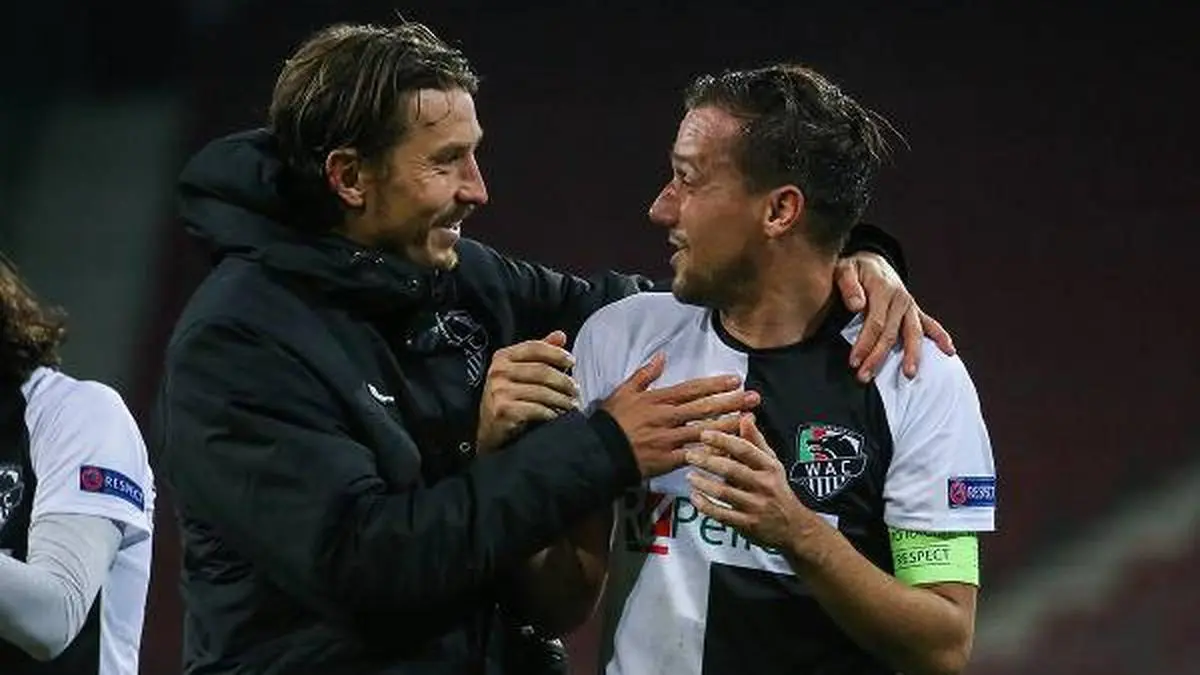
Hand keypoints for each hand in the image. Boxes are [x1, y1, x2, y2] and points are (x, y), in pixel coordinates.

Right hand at [477, 330, 578, 453]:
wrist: (490, 431)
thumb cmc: (510, 398)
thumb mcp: (521, 372)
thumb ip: (540, 354)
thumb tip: (561, 336)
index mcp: (503, 357)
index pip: (535, 347)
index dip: (556, 353)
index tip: (572, 361)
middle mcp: (498, 371)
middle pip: (541, 371)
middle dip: (564, 381)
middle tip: (576, 390)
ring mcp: (499, 391)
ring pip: (542, 391)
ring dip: (562, 400)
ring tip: (572, 405)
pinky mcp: (503, 410)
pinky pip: (536, 409)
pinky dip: (551, 413)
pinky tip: (557, 416)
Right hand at [600, 353, 759, 477]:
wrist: (599, 451)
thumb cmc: (611, 420)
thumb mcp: (624, 391)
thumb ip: (645, 374)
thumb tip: (662, 356)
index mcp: (658, 400)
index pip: (692, 389)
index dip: (715, 384)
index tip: (735, 380)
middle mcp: (668, 418)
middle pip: (705, 408)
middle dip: (731, 402)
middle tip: (753, 397)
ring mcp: (670, 439)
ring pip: (705, 430)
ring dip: (729, 425)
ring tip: (749, 420)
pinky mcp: (669, 460)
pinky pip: (695, 455)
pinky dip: (712, 452)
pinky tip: (730, 450)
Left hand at [684, 414, 820, 550]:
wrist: (794, 527)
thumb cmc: (777, 490)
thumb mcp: (772, 463)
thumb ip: (756, 440)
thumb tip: (745, 417)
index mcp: (769, 466)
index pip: (745, 449)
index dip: (722, 440)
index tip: (704, 434)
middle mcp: (764, 485)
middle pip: (732, 469)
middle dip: (707, 461)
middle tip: (690, 454)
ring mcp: (756, 506)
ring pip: (725, 492)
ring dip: (704, 483)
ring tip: (690, 475)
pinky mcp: (747, 524)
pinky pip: (722, 514)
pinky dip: (706, 506)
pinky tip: (695, 497)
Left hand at [834, 252, 954, 380]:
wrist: (872, 262)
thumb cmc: (855, 270)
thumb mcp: (845, 269)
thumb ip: (848, 285)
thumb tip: (856, 306)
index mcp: (883, 290)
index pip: (875, 322)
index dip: (864, 343)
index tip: (854, 362)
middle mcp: (900, 299)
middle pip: (892, 333)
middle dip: (878, 357)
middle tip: (865, 377)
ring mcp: (911, 306)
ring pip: (913, 333)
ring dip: (912, 355)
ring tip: (909, 374)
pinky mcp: (916, 311)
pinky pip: (931, 324)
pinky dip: (941, 337)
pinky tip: (949, 351)